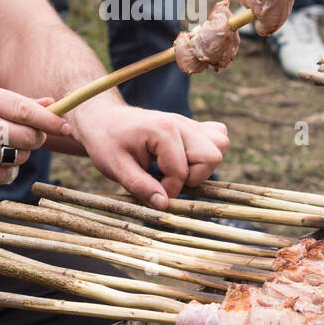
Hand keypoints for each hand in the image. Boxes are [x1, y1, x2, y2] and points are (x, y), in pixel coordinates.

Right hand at [0, 86, 70, 190]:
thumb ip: (16, 102)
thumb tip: (52, 105)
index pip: (25, 110)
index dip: (51, 120)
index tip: (66, 126)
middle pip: (30, 137)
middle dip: (36, 137)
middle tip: (28, 134)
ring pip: (22, 157)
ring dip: (20, 153)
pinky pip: (9, 174)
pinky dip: (6, 169)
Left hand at [69, 101, 228, 209]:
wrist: (103, 119)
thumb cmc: (106, 141)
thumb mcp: (115, 167)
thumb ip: (141, 187)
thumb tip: (164, 205)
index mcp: (162, 131)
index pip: (182, 171)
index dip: (169, 189)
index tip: (152, 190)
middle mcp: (180, 123)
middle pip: (212, 155)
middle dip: (194, 177)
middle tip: (169, 180)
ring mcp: (188, 123)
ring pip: (220, 144)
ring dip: (203, 165)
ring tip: (177, 170)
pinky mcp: (191, 127)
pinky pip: (217, 136)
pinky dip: (207, 152)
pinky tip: (185, 159)